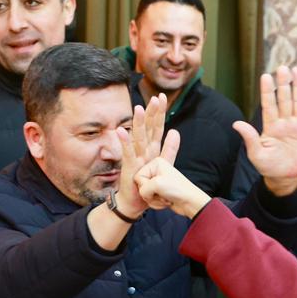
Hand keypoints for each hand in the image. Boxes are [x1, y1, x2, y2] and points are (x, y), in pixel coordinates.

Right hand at [115, 94, 179, 216]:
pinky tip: (121, 130)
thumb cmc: (147, 182)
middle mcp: (143, 149)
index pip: (157, 127)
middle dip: (151, 113)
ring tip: (138, 108)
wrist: (135, 201)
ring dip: (138, 123)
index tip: (161, 96)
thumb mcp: (162, 164)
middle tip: (155, 98)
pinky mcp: (128, 166)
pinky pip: (127, 152)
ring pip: (137, 137)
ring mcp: (135, 157)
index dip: (159, 113)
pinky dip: (124, 142)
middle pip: (148, 128)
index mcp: (151, 148)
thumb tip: (175, 131)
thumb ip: (169, 149)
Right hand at [134, 157, 209, 218]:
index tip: (156, 187)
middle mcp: (156, 171)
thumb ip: (143, 189)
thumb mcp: (157, 184)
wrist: (190, 202)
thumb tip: (142, 195)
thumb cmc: (177, 189)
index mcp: (155, 163)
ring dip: (154, 200)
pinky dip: (157, 204)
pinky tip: (166, 202)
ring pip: (145, 195)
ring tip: (165, 198)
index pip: (138, 176)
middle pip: (141, 186)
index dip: (145, 185)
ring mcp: (158, 182)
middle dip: (150, 194)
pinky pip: (150, 200)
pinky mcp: (160, 192)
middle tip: (162, 193)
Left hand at [234, 66, 296, 196]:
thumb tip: (236, 124)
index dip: (267, 91)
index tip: (265, 76)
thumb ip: (250, 138)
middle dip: (283, 84)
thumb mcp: (256, 154)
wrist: (285, 176)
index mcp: (270, 125)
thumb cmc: (268, 166)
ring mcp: (296, 124)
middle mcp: (283, 121)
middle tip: (283, 68)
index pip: (268, 104)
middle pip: (284, 99)